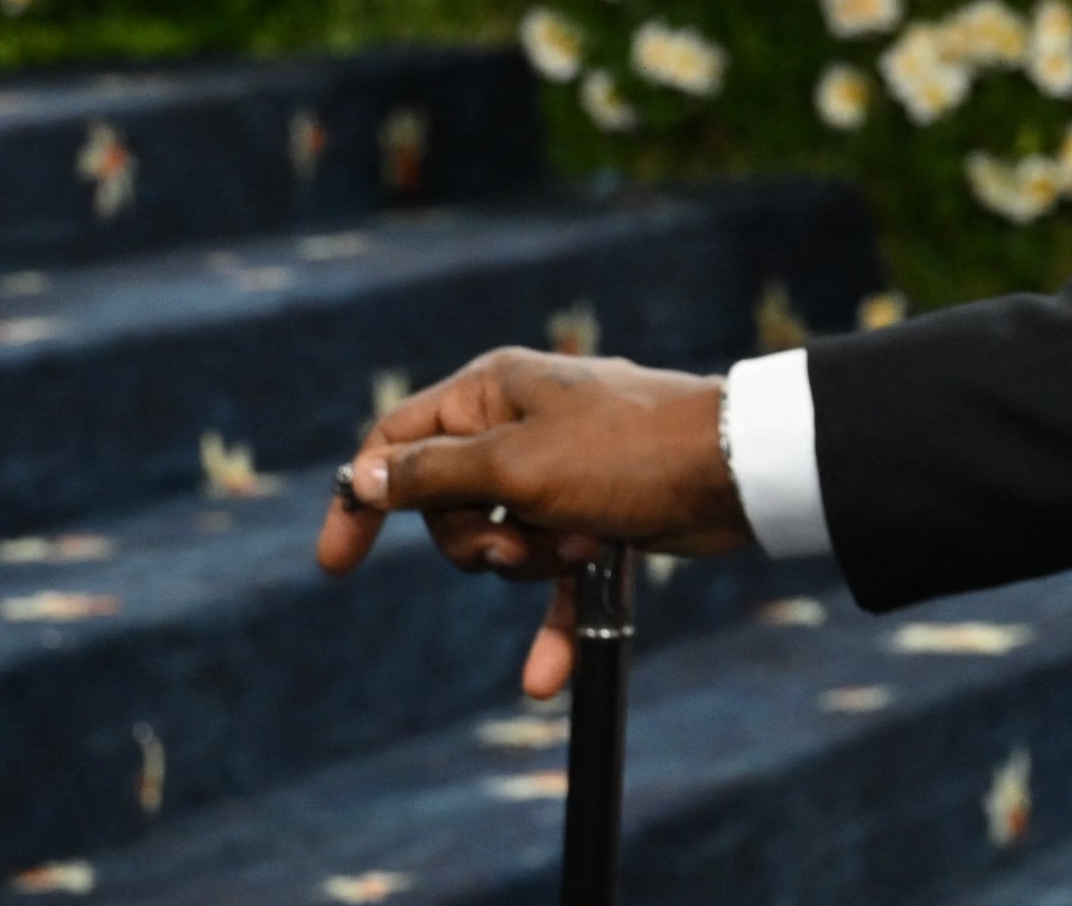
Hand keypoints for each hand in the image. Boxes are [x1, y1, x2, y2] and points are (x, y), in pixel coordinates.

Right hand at [314, 347, 748, 698]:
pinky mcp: (597, 517)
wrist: (735, 473)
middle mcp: (521, 425)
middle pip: (449, 507)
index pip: (398, 442)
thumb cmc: (626, 453)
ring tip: (582, 545)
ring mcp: (560, 475)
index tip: (336, 566)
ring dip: (532, 565)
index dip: (364, 498)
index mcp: (493, 392)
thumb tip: (364, 476)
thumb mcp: (515, 464)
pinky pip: (556, 580)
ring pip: (502, 545)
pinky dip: (552, 622)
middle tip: (523, 540)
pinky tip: (542, 680)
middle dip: (479, 541)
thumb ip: (434, 475)